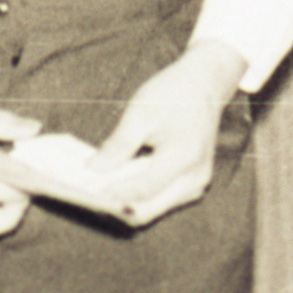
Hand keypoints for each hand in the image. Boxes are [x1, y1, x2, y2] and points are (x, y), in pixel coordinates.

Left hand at [88, 38, 245, 227]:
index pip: (143, 189)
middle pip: (148, 209)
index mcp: (183, 157)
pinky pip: (161, 200)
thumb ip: (118, 145)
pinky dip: (139, 195)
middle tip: (88, 192)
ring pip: (153, 209)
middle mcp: (194, 178)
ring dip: (126, 202)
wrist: (204, 84)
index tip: (87, 190)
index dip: (113, 192)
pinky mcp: (193, 185)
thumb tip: (94, 169)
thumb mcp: (140, 113)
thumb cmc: (173, 94)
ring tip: (100, 186)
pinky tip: (119, 182)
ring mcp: (196, 185)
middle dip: (117, 203)